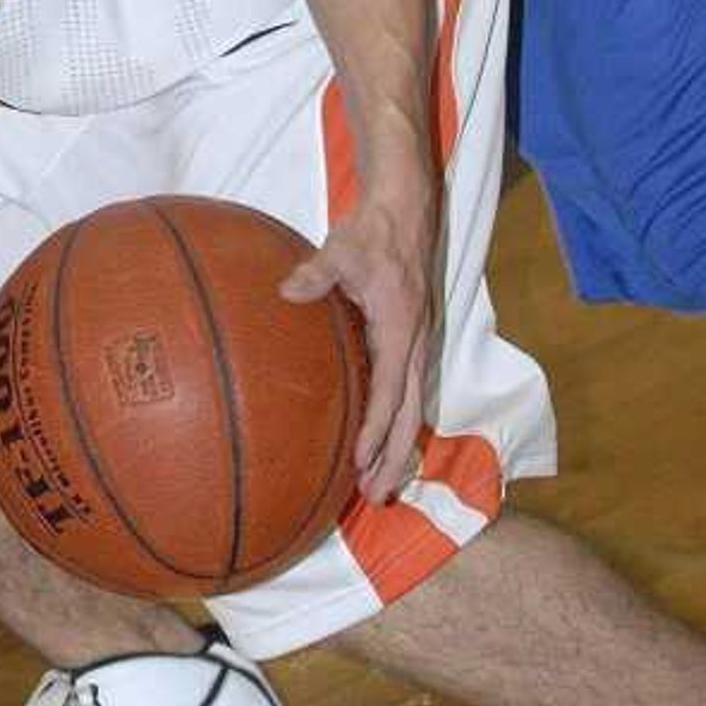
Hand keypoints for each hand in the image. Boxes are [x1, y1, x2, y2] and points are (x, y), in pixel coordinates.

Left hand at [280, 182, 437, 504]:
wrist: (405, 208)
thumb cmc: (372, 230)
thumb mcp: (342, 248)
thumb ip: (317, 272)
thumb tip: (287, 290)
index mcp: (400, 330)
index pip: (390, 393)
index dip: (377, 432)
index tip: (362, 464)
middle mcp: (416, 343)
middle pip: (410, 415)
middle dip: (395, 458)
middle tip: (375, 497)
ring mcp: (418, 342)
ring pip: (413, 407)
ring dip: (399, 446)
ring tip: (379, 482)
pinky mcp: (412, 337)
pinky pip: (409, 390)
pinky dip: (398, 421)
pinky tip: (379, 436)